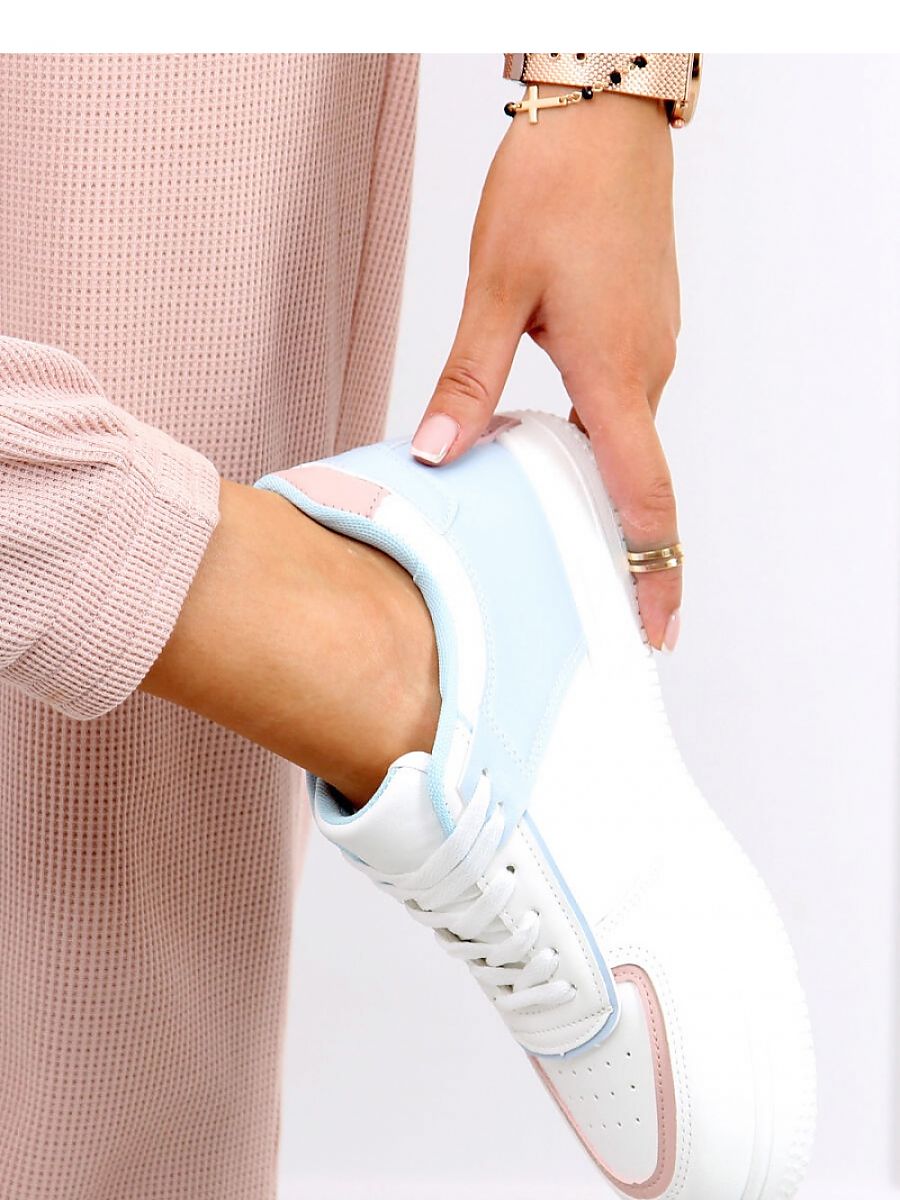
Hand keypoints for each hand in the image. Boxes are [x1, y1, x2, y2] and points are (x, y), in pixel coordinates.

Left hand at [412, 90, 681, 651]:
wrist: (603, 120)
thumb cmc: (555, 187)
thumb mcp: (495, 285)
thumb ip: (468, 375)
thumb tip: (439, 449)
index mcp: (614, 372)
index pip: (644, 495)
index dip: (650, 569)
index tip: (655, 628)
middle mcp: (646, 370)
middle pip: (638, 482)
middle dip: (621, 547)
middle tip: (589, 605)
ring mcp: (650, 348)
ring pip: (625, 443)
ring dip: (600, 492)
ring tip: (560, 537)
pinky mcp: (641, 329)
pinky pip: (622, 408)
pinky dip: (594, 444)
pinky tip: (551, 449)